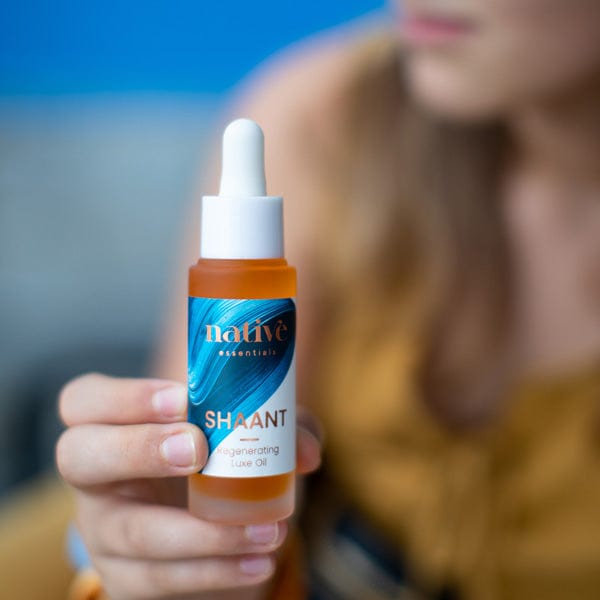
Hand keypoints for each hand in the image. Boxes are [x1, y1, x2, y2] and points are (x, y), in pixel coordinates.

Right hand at [56, 373, 320, 599]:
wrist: (205, 520)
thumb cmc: (216, 456)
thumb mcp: (244, 429)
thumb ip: (279, 426)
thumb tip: (305, 452)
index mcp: (108, 422)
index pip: (85, 400)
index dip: (125, 397)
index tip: (183, 398)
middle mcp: (93, 473)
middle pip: (78, 456)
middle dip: (138, 450)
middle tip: (199, 451)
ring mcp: (103, 529)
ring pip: (133, 533)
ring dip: (204, 534)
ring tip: (269, 530)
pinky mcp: (126, 577)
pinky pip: (160, 580)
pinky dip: (216, 572)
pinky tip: (259, 562)